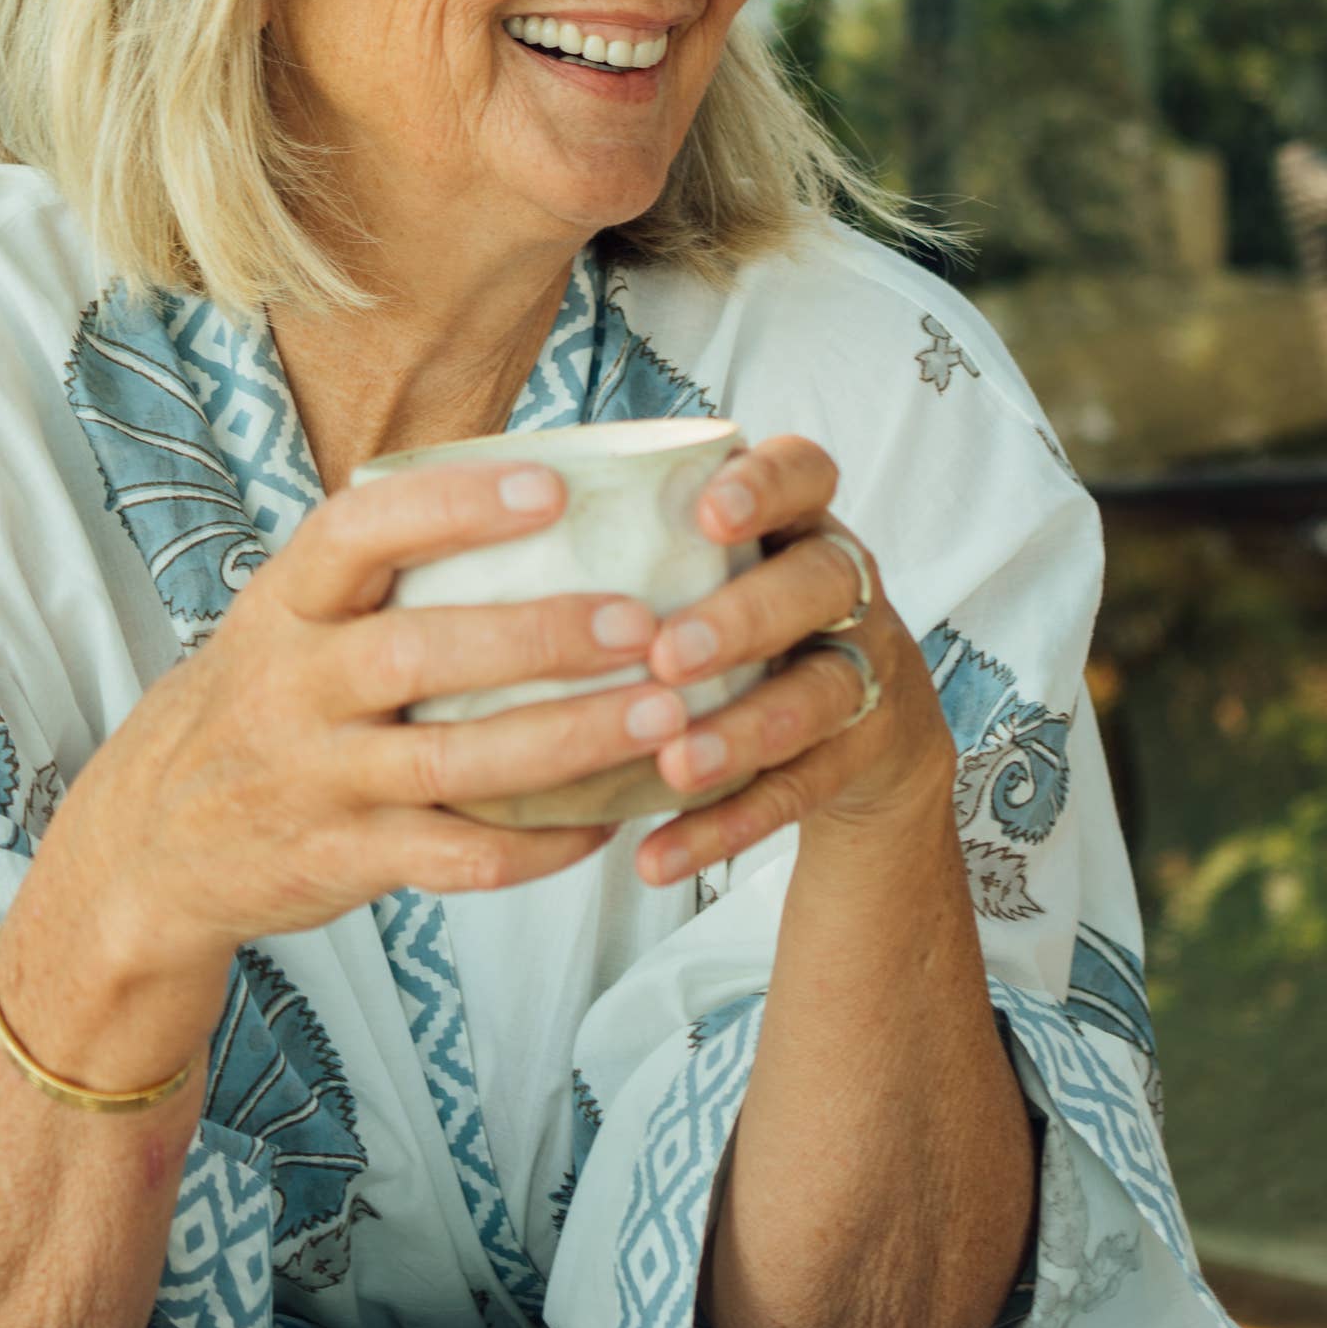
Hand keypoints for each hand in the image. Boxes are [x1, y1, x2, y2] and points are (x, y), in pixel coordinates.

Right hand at [45, 458, 697, 988]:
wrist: (151, 843)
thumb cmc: (258, 703)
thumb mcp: (283, 620)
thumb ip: (377, 572)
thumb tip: (539, 489)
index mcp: (284, 607)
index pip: (357, 533)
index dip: (452, 506)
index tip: (549, 486)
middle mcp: (294, 688)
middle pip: (421, 654)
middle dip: (540, 635)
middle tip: (643, 622)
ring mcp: (318, 780)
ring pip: (455, 763)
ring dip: (568, 741)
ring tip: (664, 717)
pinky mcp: (344, 860)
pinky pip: (456, 858)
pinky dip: (538, 844)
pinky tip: (606, 818)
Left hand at [625, 434, 944, 888]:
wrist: (864, 730)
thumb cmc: (740, 624)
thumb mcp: (710, 571)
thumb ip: (631, 548)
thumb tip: (462, 536)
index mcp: (797, 523)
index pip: (805, 471)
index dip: (766, 486)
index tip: (708, 511)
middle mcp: (841, 588)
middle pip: (819, 583)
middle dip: (743, 617)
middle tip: (666, 654)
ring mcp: (863, 671)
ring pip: (821, 694)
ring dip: (744, 731)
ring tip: (673, 764)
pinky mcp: (860, 755)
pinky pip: (799, 792)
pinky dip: (729, 825)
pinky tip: (660, 856)